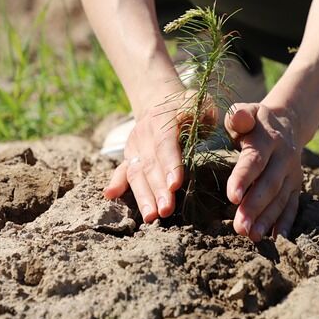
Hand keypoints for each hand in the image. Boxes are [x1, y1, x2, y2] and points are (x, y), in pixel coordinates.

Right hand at [103, 90, 215, 221]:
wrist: (159, 102)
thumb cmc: (188, 107)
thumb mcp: (199, 103)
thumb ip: (205, 112)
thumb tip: (207, 119)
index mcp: (162, 120)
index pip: (166, 144)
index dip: (170, 164)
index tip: (175, 185)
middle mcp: (144, 133)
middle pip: (150, 164)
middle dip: (158, 190)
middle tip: (166, 210)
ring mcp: (134, 146)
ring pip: (136, 173)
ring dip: (143, 196)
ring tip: (151, 217)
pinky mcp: (129, 156)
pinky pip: (122, 171)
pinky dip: (116, 183)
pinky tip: (110, 195)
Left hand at [225, 103, 302, 241]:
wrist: (287, 123)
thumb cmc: (255, 122)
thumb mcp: (245, 112)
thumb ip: (239, 116)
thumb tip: (239, 118)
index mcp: (267, 139)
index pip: (255, 160)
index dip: (243, 178)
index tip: (231, 197)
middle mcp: (284, 157)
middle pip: (269, 184)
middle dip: (254, 207)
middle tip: (239, 227)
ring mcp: (293, 173)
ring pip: (281, 198)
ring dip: (268, 219)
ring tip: (252, 236)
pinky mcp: (296, 185)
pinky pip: (293, 206)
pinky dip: (286, 223)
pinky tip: (277, 238)